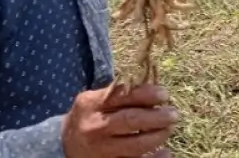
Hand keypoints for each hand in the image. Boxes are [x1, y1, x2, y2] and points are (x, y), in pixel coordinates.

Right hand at [62, 83, 177, 157]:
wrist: (64, 145)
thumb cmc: (87, 117)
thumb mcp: (94, 99)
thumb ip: (117, 93)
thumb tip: (152, 88)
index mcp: (91, 104)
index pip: (122, 96)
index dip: (146, 94)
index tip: (164, 94)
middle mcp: (95, 126)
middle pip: (130, 120)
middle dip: (156, 117)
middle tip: (173, 114)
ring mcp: (101, 149)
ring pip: (135, 145)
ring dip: (157, 136)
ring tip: (168, 129)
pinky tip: (166, 152)